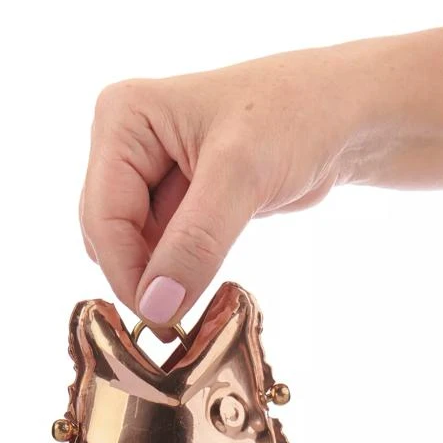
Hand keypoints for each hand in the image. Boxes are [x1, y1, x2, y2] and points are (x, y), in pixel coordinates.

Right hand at [81, 47, 370, 339]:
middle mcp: (123, 142)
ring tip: (198, 303)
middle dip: (142, 279)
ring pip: (132, 249)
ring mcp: (146, 173)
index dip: (128, 274)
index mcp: (123, 117)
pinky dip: (176, 275)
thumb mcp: (242, 176)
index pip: (103, 215)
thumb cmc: (294, 119)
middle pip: (109, 235)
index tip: (163, 321)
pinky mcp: (173, 200)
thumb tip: (154, 307)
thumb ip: (194, 242)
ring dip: (160, 280)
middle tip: (179, 325)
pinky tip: (203, 284)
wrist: (340, 116)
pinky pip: (159, 251)